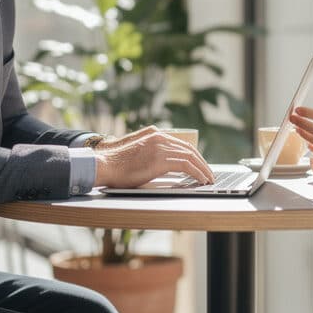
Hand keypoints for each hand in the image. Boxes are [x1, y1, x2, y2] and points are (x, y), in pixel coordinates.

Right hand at [93, 126, 214, 187]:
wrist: (104, 164)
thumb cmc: (116, 164)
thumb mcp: (137, 152)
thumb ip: (152, 153)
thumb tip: (166, 165)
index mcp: (154, 133)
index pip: (181, 144)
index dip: (194, 156)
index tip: (200, 165)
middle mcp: (159, 137)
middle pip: (189, 149)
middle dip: (202, 162)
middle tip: (209, 173)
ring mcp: (160, 146)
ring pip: (191, 157)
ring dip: (203, 169)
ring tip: (208, 179)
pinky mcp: (160, 159)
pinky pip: (186, 165)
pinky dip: (197, 173)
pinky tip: (201, 180)